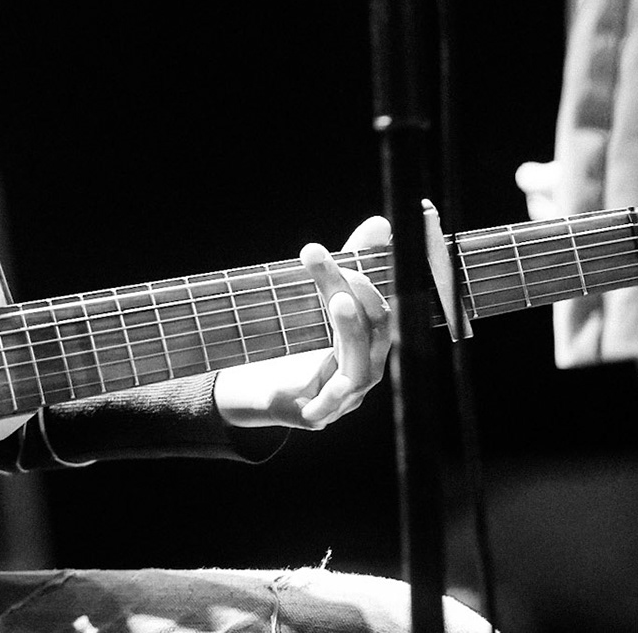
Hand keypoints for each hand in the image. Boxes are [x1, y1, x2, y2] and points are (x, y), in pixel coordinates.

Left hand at [212, 214, 392, 430]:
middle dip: (357, 292)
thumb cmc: (297, 343)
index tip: (370, 238)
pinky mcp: (317, 415)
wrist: (255, 389)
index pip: (382, 306)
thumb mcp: (318, 300)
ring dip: (350, 331)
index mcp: (370, 341)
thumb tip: (380, 224)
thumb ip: (346, 266)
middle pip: (371, 330)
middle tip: (335, 262)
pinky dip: (334, 397)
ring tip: (337, 299)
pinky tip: (335, 383)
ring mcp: (345, 396)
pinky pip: (330, 407)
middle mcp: (365, 368)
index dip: (376, 276)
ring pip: (358, 365)